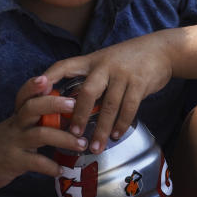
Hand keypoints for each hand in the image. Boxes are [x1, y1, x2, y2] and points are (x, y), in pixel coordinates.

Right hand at [0, 76, 86, 190]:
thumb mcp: (14, 127)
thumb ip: (33, 120)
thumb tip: (62, 112)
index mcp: (16, 116)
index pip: (23, 95)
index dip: (33, 86)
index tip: (47, 78)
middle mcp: (15, 126)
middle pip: (33, 108)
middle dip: (54, 104)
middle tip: (74, 105)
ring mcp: (14, 143)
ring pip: (40, 134)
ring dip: (64, 138)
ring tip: (81, 143)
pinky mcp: (14, 162)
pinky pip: (36, 162)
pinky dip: (51, 166)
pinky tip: (62, 169)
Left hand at [41, 33, 174, 153]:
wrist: (160, 50)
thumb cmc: (129, 60)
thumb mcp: (105, 62)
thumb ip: (91, 79)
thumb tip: (72, 105)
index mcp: (91, 61)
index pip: (64, 66)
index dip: (49, 78)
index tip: (36, 94)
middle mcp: (104, 66)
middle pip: (87, 92)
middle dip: (78, 116)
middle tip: (73, 136)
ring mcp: (123, 74)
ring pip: (109, 105)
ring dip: (102, 128)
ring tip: (96, 146)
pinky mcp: (139, 83)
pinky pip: (129, 107)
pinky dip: (121, 124)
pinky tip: (116, 135)